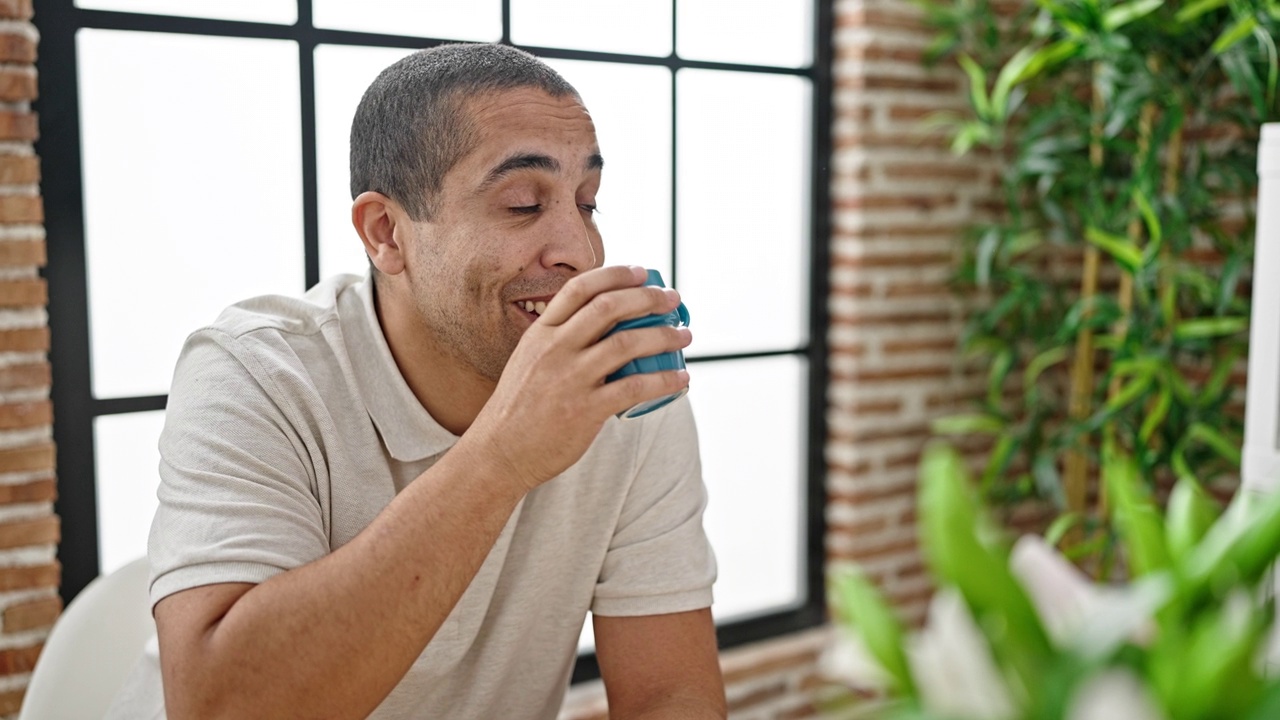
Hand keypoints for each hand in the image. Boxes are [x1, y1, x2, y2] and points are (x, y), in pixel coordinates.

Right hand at [462, 265, 691, 491]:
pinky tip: (680, 378)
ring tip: (684, 336)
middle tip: (672, 299)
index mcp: (541, 333)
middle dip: (647, 298)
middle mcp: (555, 349)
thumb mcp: (529, 360)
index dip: (614, 274)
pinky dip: (663, 380)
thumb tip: (602, 325)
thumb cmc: (520, 407)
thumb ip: (559, 341)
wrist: (500, 452)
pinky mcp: (585, 410)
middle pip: (608, 307)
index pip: (579, 288)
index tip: (641, 272)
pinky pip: (634, 388)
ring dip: (663, 335)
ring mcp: (570, 379)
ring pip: (626, 344)